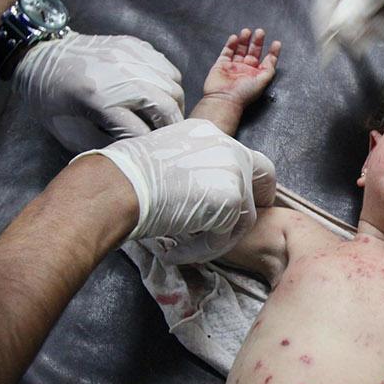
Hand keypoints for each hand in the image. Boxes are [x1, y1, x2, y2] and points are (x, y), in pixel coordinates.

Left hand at [13, 31, 185, 152]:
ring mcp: (129, 56)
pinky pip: (166, 65)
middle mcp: (120, 75)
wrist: (39, 55)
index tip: (149, 153)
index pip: (142, 131)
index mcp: (100, 100)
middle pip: (166, 106)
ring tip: (166, 114)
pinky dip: (168, 82)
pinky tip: (158, 92)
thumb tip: (134, 150)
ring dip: (174, 103)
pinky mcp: (133, 44)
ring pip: (173, 84)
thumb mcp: (68, 131)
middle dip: (171, 126)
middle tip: (169, 137)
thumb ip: (103, 144)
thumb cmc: (50, 98)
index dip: (148, 146)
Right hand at [76, 118, 275, 258]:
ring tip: (186, 247)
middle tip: (240, 227)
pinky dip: (204, 249)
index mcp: (211, 133)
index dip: (251, 179)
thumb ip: (193, 168)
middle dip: (258, 203)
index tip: (249, 197)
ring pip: (243, 216)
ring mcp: (234, 172)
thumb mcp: (167, 158)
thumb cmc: (127, 177)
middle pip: (263, 177)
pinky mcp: (231, 200)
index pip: (246, 156)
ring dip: (217, 237)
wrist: (120, 187)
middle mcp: (229, 147)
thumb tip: (201, 191)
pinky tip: (178, 250)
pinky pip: (226, 237)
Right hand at [202, 28, 279, 105]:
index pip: (267, 61)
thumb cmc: (243, 94)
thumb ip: (269, 69)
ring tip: (247, 31)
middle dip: (257, 42)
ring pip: (240, 50)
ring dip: (244, 40)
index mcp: (257, 75)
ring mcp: (233, 67)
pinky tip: (235, 37)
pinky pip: (226, 52)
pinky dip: (230, 44)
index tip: (276, 43)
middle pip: (253, 52)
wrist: (224, 99)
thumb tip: (272, 58)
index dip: (272, 52)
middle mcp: (245, 71)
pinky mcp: (221, 65)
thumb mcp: (263, 81)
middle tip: (260, 32)